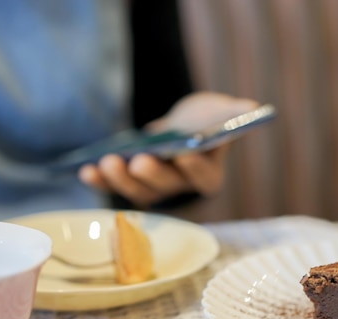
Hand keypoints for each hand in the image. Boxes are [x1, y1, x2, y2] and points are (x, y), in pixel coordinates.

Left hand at [79, 92, 258, 207]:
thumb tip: (251, 107)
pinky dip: (100, 182)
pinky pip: (115, 187)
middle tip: (139, 161)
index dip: (196, 170)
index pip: (206, 178)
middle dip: (151, 175)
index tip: (186, 154)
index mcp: (210, 173)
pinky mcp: (132, 183)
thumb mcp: (221, 109)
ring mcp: (156, 188)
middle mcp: (183, 188)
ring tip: (107, 162)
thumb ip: (234, 112)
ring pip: (139, 192)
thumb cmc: (205, 118)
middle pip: (167, 187)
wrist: (181, 124)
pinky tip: (86, 170)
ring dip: (121, 181)